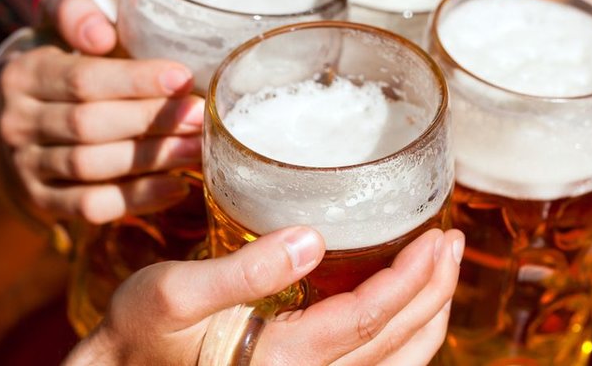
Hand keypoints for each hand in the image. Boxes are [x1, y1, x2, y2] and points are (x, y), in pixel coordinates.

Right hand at [0, 0, 204, 223]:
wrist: (8, 129)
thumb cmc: (55, 69)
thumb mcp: (51, 29)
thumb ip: (72, 11)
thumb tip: (100, 34)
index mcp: (24, 72)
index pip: (82, 79)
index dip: (135, 80)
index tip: (184, 78)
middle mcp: (16, 121)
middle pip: (90, 125)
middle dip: (153, 121)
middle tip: (202, 117)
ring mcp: (25, 166)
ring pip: (93, 166)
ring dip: (152, 159)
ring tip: (199, 149)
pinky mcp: (41, 202)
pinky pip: (91, 206)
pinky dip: (138, 198)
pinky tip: (177, 186)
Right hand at [65, 226, 464, 365]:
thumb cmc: (140, 333)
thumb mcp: (174, 292)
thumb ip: (243, 269)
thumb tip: (311, 238)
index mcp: (282, 359)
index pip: (367, 318)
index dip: (410, 278)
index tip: (437, 238)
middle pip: (395, 343)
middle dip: (432, 292)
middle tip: (451, 243)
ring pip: (393, 364)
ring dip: (426, 317)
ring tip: (442, 270)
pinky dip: (401, 339)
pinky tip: (406, 308)